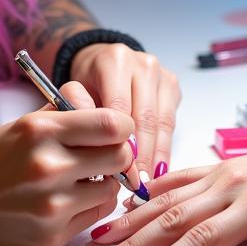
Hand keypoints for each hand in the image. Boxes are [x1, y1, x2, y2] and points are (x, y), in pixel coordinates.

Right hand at [0, 82, 135, 245]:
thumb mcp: (23, 124)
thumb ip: (65, 110)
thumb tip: (105, 107)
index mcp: (41, 131)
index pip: (111, 123)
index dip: (121, 126)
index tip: (115, 130)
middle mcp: (49, 167)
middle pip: (121, 156)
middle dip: (116, 153)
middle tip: (102, 155)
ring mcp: (52, 206)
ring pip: (112, 189)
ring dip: (102, 183)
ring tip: (77, 179)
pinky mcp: (54, 236)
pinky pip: (95, 216)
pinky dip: (87, 206)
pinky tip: (63, 201)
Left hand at [69, 43, 180, 189]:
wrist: (101, 60)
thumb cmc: (86, 82)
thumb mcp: (74, 94)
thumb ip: (82, 117)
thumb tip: (101, 153)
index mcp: (114, 61)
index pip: (120, 108)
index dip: (121, 143)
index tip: (120, 173)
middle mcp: (141, 64)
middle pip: (145, 117)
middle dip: (142, 155)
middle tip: (137, 185)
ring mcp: (160, 73)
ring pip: (162, 123)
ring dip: (155, 156)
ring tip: (148, 183)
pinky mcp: (171, 85)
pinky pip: (170, 123)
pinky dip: (163, 149)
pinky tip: (157, 170)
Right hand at [88, 111, 246, 245]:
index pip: (196, 241)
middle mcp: (236, 183)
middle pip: (173, 217)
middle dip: (133, 242)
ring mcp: (233, 170)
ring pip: (174, 196)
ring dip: (138, 216)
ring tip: (107, 230)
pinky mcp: (239, 163)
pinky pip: (189, 175)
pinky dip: (161, 187)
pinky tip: (145, 193)